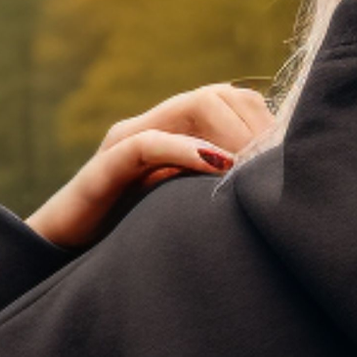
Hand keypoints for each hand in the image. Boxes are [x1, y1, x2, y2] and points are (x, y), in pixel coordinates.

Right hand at [28, 84, 276, 250]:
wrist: (66, 260)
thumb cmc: (135, 238)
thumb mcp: (189, 209)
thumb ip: (221, 191)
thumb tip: (276, 191)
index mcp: (176, 134)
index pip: (232, 100)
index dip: (267, 121)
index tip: (290, 157)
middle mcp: (152, 128)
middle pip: (218, 95)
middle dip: (256, 126)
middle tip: (275, 164)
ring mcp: (125, 144)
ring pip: (189, 107)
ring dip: (232, 133)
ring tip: (253, 166)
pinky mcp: (103, 170)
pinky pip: (146, 145)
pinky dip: (186, 151)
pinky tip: (219, 167)